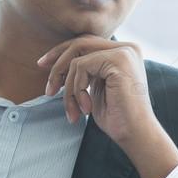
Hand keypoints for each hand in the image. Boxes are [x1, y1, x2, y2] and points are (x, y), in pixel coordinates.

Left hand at [37, 35, 177, 177]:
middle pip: (79, 43)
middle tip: (48, 89)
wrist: (135, 135)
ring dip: (68, 87)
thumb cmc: (116, 117)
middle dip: (57, 64)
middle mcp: (127, 48)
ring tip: (72, 110)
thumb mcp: (95, 88)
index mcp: (123, 52)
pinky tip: (86, 107)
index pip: (86, 43)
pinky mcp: (119, 60)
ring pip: (77, 58)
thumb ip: (85, 71)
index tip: (43, 66)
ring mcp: (124, 52)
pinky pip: (81, 67)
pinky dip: (76, 89)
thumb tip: (55, 61)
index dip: (61, 52)